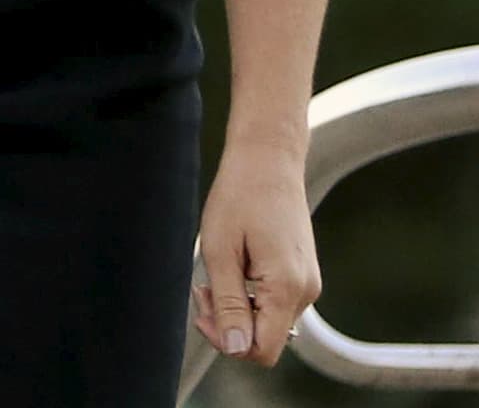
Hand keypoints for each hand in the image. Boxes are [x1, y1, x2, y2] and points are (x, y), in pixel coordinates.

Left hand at [192, 143, 319, 368]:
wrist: (267, 162)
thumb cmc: (239, 198)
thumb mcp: (221, 250)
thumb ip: (229, 302)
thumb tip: (237, 348)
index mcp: (287, 289)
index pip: (263, 350)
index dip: (228, 341)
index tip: (203, 306)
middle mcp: (306, 293)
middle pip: (265, 339)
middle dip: (228, 322)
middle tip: (202, 287)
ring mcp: (308, 285)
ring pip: (269, 322)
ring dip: (237, 307)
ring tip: (217, 270)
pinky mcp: (302, 276)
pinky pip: (275, 304)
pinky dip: (250, 296)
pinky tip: (234, 268)